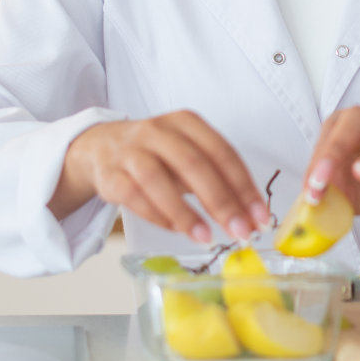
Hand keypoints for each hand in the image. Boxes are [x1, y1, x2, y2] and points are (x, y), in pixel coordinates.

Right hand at [50, 112, 272, 243]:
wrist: (99, 146)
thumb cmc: (155, 154)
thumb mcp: (187, 154)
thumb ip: (216, 179)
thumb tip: (249, 215)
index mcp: (186, 122)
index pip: (222, 153)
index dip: (244, 187)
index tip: (259, 217)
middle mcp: (159, 131)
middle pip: (194, 164)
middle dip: (222, 202)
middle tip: (240, 232)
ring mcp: (131, 150)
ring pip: (159, 180)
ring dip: (186, 213)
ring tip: (207, 238)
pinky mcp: (109, 173)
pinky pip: (134, 196)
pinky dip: (157, 216)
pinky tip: (176, 230)